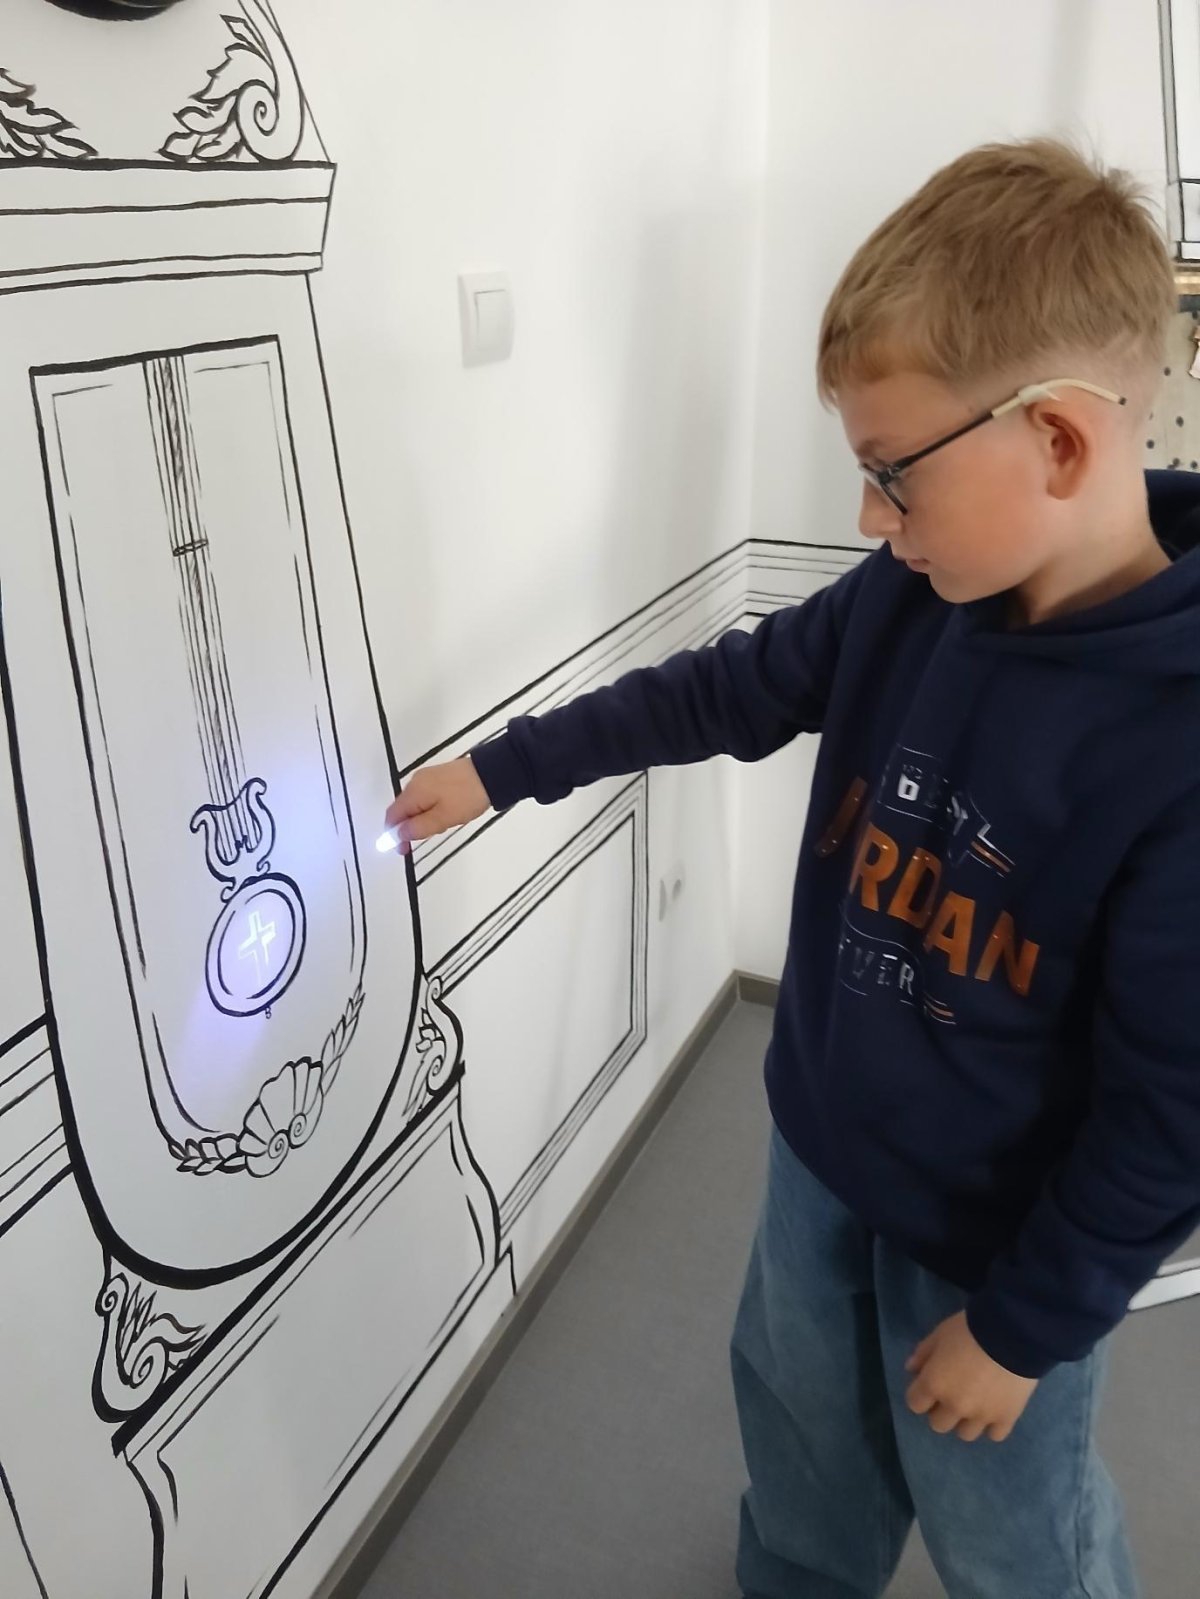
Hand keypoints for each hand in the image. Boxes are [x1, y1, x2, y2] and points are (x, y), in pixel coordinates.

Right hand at [383, 756, 490, 850]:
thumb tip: (398, 834)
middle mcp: (416, 782)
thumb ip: (418, 828)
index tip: (402, 849)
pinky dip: (429, 810)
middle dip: (408, 827)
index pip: (392, 816)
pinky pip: (425, 797)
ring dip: (420, 819)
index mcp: (413, 792)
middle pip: (402, 809)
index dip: (393, 835)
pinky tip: (444, 816)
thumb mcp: (442, 819)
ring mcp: (427, 778)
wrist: (491, 774)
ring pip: (415, 804)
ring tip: (440, 827)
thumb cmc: (467, 797)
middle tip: (422, 841)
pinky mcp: (439, 777)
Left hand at [905, 1311, 1036, 1442]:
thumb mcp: (940, 1333)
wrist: (1013, 1334)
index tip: (930, 1384)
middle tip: (953, 1393)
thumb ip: (923, 1353)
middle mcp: (954, 1407)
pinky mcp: (1007, 1418)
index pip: (915, 1404)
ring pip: (966, 1434)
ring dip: (966, 1420)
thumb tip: (911, 1369)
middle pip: (938, 1424)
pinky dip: (993, 1425)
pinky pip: (995, 1435)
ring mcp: (981, 1416)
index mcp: (934, 1385)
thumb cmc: (970, 1329)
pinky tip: (995, 1409)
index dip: (921, 1394)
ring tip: (975, 1403)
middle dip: (942, 1410)